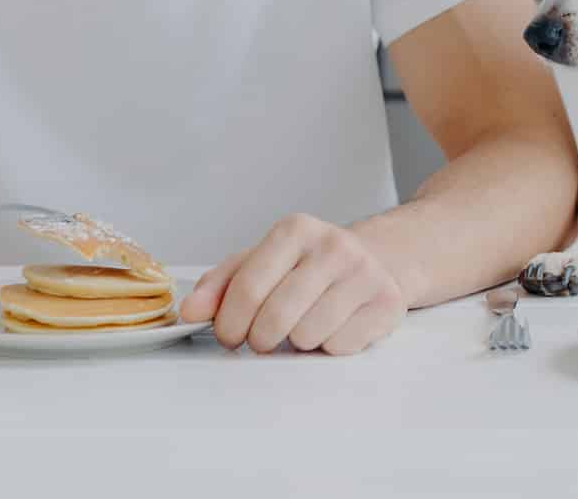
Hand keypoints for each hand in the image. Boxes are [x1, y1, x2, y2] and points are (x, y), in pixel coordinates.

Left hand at [179, 213, 406, 355]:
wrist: (375, 260)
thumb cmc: (307, 267)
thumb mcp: (261, 263)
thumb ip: (220, 285)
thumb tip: (190, 311)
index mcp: (295, 230)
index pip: (248, 287)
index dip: (229, 323)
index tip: (228, 335)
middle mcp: (333, 245)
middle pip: (276, 318)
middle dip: (260, 339)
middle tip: (263, 337)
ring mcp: (365, 273)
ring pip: (307, 336)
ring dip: (296, 343)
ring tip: (302, 325)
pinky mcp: (387, 303)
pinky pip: (339, 348)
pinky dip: (327, 347)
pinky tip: (331, 327)